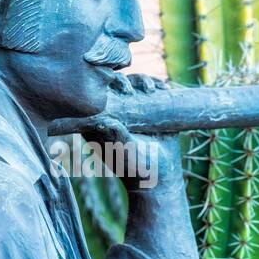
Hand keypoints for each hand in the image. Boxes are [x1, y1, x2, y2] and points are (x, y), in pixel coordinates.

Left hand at [82, 73, 182, 193]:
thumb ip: (115, 138)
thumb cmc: (138, 169)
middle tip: (130, 89)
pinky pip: (153, 90)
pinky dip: (158, 85)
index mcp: (100, 123)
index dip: (100, 87)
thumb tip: (103, 122)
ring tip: (151, 88)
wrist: (161, 178)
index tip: (116, 91)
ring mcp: (134, 110)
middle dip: (122, 81)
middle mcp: (116, 114)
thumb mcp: (125, 153)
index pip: (94, 97)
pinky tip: (164, 88)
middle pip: (114, 86)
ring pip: (134, 84)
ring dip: (141, 80)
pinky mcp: (151, 109)